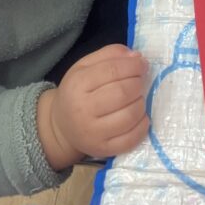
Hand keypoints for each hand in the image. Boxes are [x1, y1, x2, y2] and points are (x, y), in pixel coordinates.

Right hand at [37, 45, 148, 169]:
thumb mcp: (85, 66)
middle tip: (141, 81)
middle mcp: (83, 110)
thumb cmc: (77, 92)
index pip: (112, 71)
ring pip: (130, 115)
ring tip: (138, 98)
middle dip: (139, 83)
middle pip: (123, 93)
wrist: (61, 126)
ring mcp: (93, 133)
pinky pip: (131, 139)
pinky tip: (140, 116)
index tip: (142, 64)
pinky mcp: (103, 149)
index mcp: (78, 84)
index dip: (133, 66)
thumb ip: (110, 55)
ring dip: (141, 103)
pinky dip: (142, 126)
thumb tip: (136, 56)